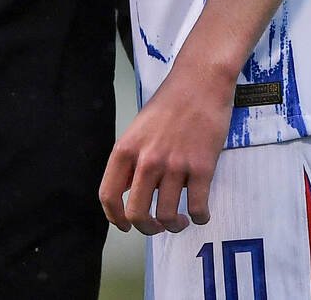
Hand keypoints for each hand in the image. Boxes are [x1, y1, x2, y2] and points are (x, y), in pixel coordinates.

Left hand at [98, 61, 232, 233]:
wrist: (200, 82)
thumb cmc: (169, 103)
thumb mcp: (138, 129)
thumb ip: (132, 158)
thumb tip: (126, 191)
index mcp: (126, 149)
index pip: (108, 195)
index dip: (114, 218)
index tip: (124, 226)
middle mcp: (147, 160)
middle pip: (136, 214)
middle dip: (146, 228)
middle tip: (156, 226)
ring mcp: (175, 165)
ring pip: (167, 216)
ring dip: (174, 225)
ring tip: (179, 219)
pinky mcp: (202, 167)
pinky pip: (197, 207)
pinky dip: (199, 217)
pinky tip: (200, 213)